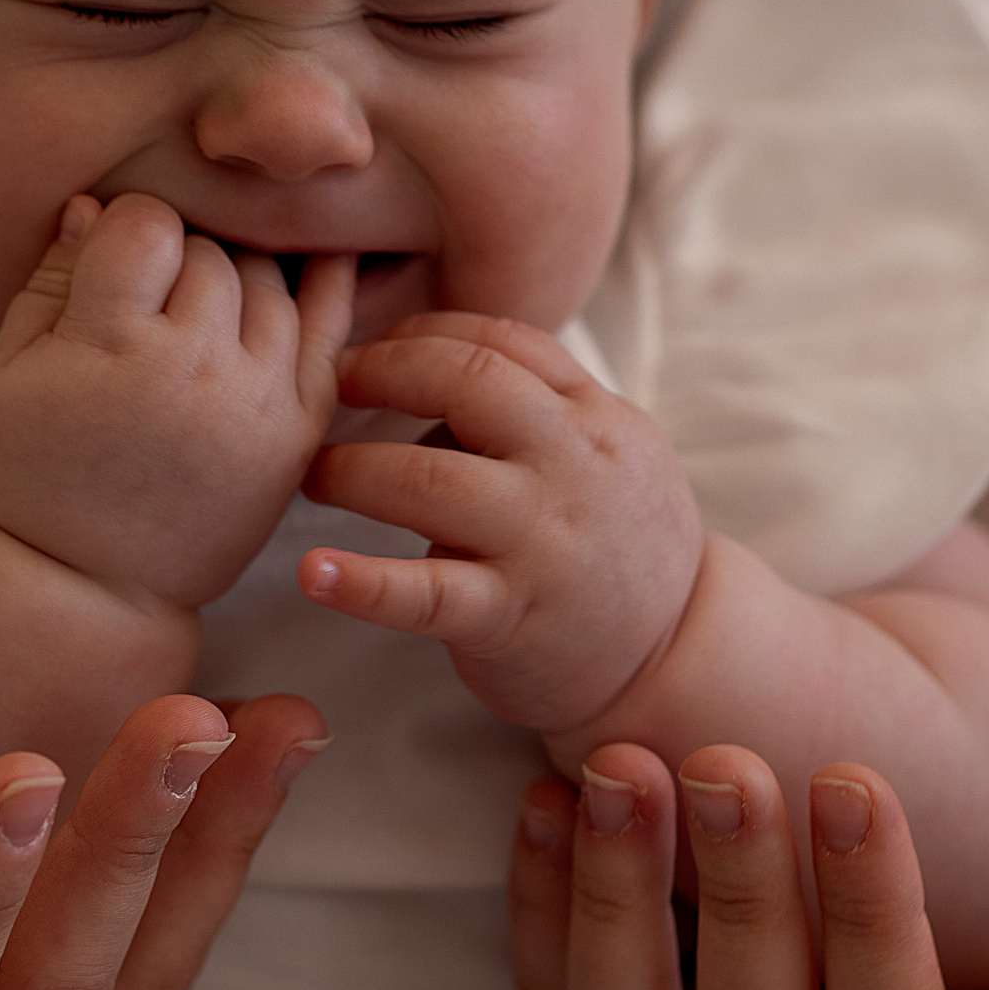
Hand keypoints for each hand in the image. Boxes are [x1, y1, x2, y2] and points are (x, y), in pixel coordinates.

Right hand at [0, 191, 353, 609]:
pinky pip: (330, 334)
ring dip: (235, 281)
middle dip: (177, 262)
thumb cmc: (29, 477)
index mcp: (114, 351)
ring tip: (194, 312)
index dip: (121, 235)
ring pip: (270, 283)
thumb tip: (94, 205)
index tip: (106, 272)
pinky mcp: (298, 433)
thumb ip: (47, 283)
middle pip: (212, 252)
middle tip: (147, 305)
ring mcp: (259, 404)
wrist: (90, 588)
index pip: (145, 224)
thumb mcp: (0, 378)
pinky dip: (325, 287)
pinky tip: (318, 257)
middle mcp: (198, 371)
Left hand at [299, 312, 698, 734]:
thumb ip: (536, 409)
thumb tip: (428, 374)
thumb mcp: (607, 455)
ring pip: (427, 479)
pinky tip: (313, 573)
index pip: (501, 339)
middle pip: (465, 380)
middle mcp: (573, 465)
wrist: (675, 657)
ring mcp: (541, 542)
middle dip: (381, 372)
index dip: (422, 332)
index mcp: (595, 418)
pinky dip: (362, 582)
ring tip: (315, 477)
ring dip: (350, 470)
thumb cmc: (618, 547)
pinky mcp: (509, 616)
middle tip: (329, 389)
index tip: (373, 349)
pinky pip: (425, 594)